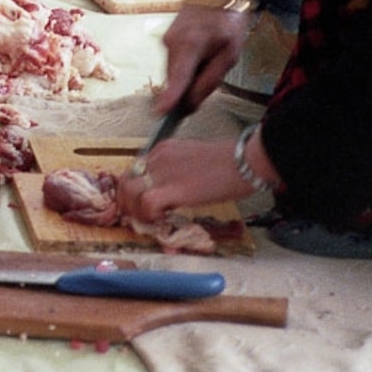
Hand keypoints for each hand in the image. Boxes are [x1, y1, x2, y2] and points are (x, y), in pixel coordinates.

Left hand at [122, 134, 257, 220]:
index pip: (136, 170)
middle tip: (136, 217)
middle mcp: (157, 157)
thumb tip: (172, 194)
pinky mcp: (174, 188)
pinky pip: (147, 203)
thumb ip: (177, 173)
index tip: (140, 204)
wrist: (245, 161)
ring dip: (134, 211)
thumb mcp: (194, 161)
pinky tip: (161, 221)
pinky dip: (149, 215)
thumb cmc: (230, 163)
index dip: (135, 190)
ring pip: (130, 191)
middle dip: (127, 201)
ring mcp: (163, 171)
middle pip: (126, 180)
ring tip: (147, 222)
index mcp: (162, 149)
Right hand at [154, 0, 252, 118]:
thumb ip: (209, 81)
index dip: (170, 97)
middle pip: (176, 79)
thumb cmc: (228, 23)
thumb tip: (189, 104)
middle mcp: (171, 42)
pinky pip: (175, 64)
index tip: (161, 113)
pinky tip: (202, 56)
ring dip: (189, 77)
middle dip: (189, 89)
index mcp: (190, 44)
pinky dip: (186, 68)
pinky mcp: (166, 40)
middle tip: (213, 75)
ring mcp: (166, 40)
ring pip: (175, 73)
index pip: (178, 77)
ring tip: (211, 60)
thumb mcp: (229, 56)